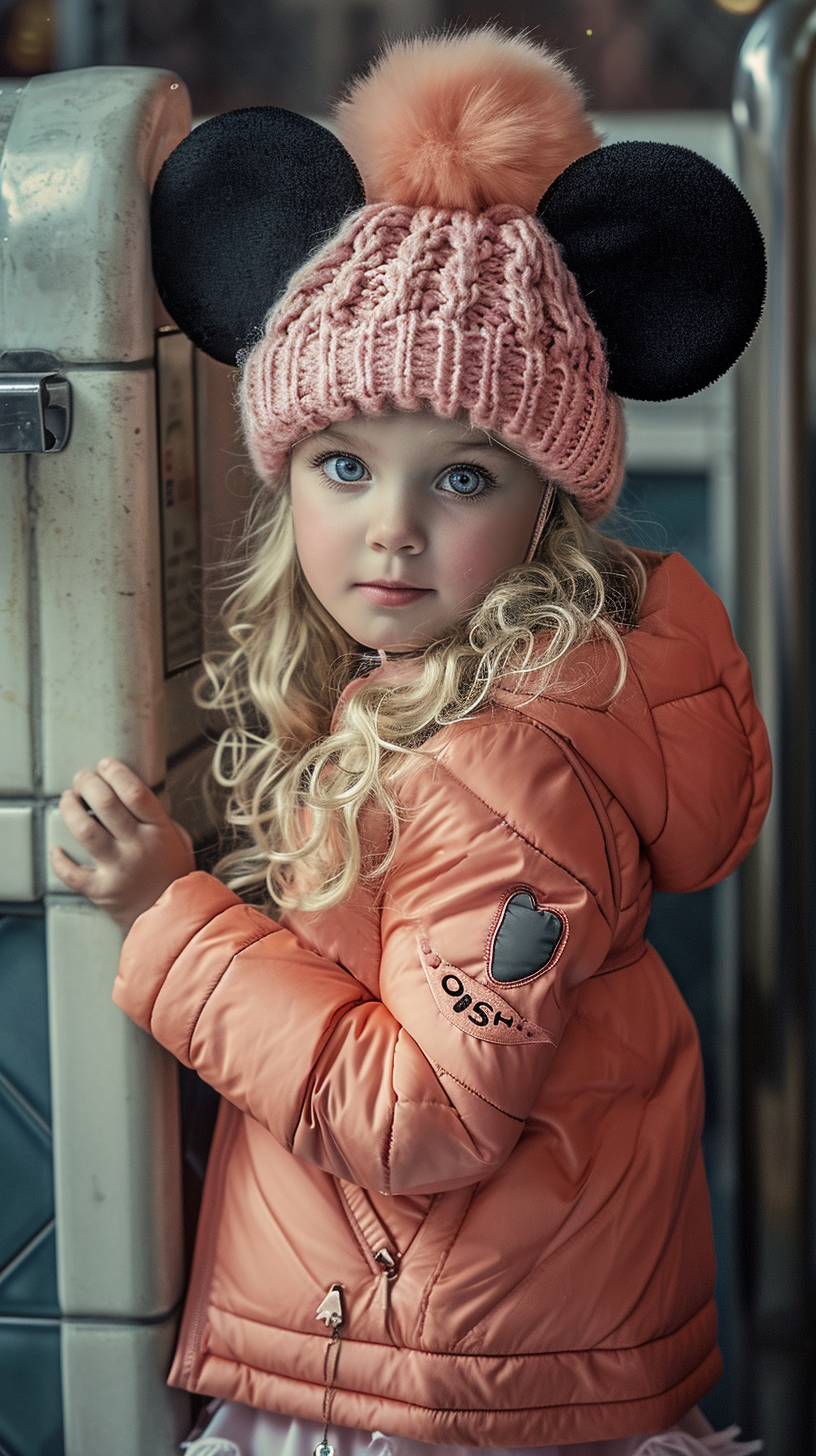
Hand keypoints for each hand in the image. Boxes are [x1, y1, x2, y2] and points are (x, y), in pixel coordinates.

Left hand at [51, 758, 195, 933]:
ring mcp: (120, 870)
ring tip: (68, 800)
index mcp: (160, 831)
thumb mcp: (178, 840)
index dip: (116, 773)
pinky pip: (71, 872)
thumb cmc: (173, 875)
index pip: (136, 792)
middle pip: (107, 805)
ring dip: (71, 810)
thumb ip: (158, 818)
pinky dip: (58, 858)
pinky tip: (56, 847)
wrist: (172, 918)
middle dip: (88, 784)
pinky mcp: (101, 891)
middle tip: (82, 779)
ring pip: (85, 831)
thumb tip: (131, 791)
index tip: (105, 764)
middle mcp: (139, 848)